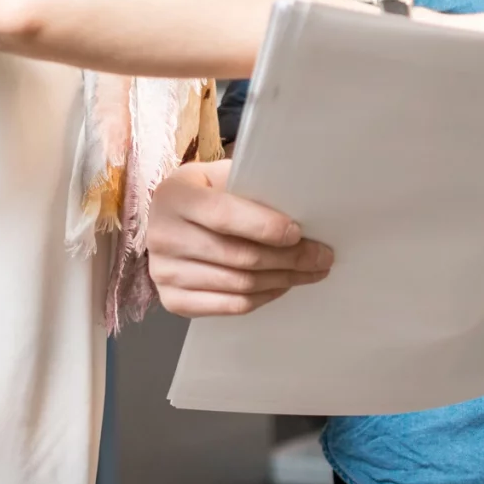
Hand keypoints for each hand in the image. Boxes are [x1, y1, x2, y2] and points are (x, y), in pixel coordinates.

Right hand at [145, 160, 334, 316]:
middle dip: (289, 258)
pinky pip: (231, 306)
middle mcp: (162, 236)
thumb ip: (250, 186)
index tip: (299, 232)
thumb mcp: (218, 177)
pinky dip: (264, 297)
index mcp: (174, 197)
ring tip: (309, 271)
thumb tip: (300, 205)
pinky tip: (282, 285)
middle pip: (239, 256)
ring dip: (283, 279)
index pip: (224, 216)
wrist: (168, 221)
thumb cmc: (203, 195)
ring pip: (240, 285)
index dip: (265, 227)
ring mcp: (165, 273)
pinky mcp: (173, 301)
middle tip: (321, 256)